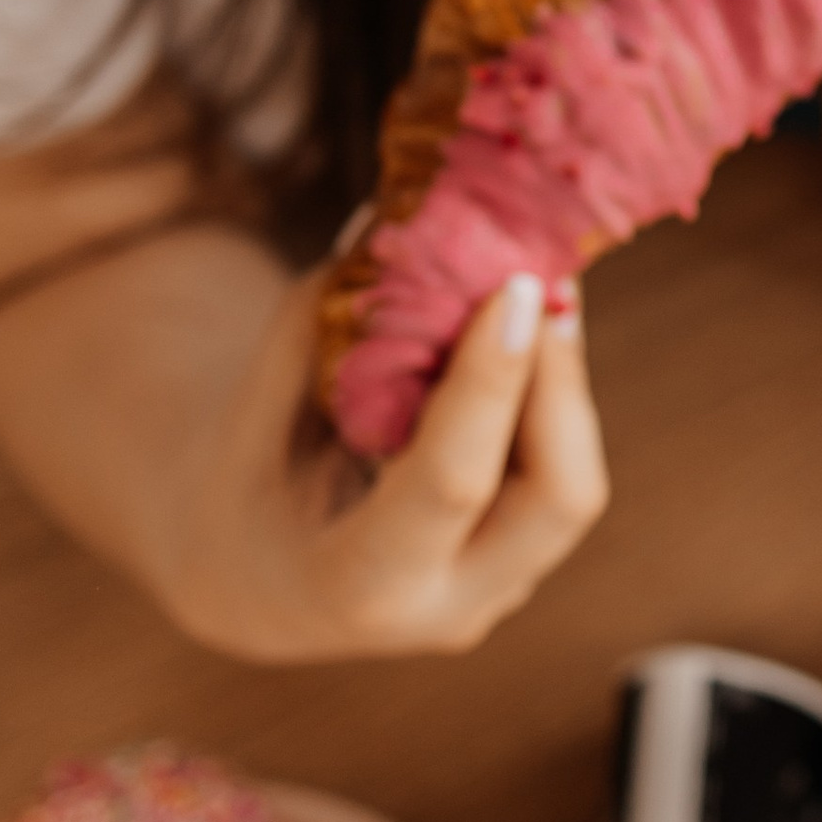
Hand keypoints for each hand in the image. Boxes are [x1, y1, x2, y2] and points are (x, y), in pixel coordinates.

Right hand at [157, 268, 609, 663]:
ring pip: (574, 482)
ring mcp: (496, 595)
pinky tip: (523, 338)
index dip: (492, 382)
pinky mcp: (522, 567)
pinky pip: (560, 475)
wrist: (256, 581)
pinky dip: (551, 401)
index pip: (453, 482)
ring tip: (534, 292)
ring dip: (563, 382)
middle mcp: (446, 609)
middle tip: (541, 283)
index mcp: (358, 584)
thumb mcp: (259, 401)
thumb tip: (396, 211)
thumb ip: (326, 318)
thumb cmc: (247, 475)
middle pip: (562, 498)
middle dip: (562, 383)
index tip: (515, 287)